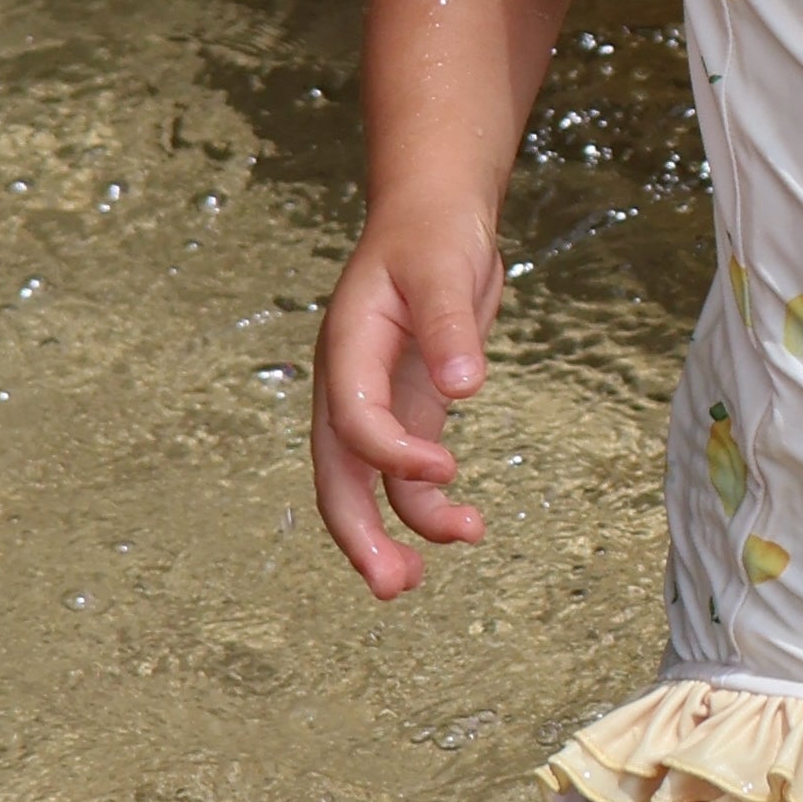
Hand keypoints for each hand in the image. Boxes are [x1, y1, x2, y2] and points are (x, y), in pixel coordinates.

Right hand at [311, 222, 498, 593]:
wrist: (434, 216)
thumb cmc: (432, 234)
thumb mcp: (445, 267)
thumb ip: (450, 327)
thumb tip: (464, 386)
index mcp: (348, 347)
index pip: (354, 418)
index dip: (393, 453)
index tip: (446, 466)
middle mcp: (350, 383)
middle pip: (338, 472)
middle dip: (358, 534)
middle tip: (391, 584)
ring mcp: (376, 402)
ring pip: (367, 485)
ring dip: (391, 534)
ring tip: (417, 580)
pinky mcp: (408, 410)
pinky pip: (404, 474)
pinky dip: (425, 505)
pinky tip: (462, 527)